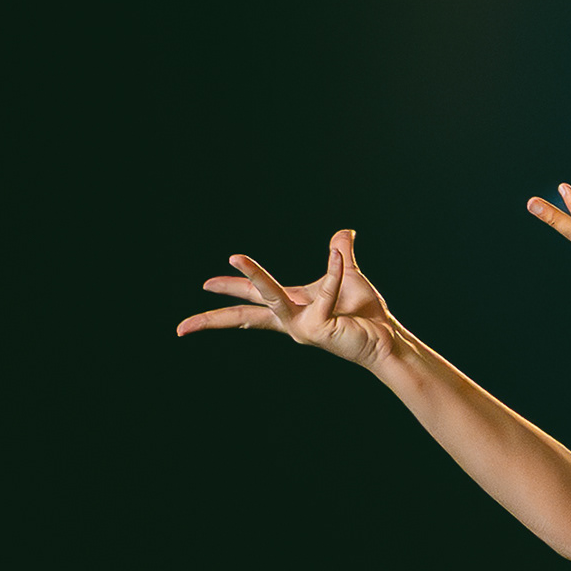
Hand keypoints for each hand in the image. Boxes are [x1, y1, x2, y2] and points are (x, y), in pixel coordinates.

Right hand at [177, 228, 399, 368]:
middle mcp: (291, 320)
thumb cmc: (366, 314)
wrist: (387, 338)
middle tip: (182, 327)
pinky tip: (337, 255)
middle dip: (214, 317)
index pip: (253, 299)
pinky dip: (332, 272)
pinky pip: (324, 292)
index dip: (230, 290)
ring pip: (271, 299)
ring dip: (254, 277)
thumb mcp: (349, 276)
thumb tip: (344, 232)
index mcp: (292, 307)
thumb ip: (341, 254)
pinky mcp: (320, 327)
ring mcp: (303, 326)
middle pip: (244, 317)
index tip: (205, 286)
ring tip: (235, 256)